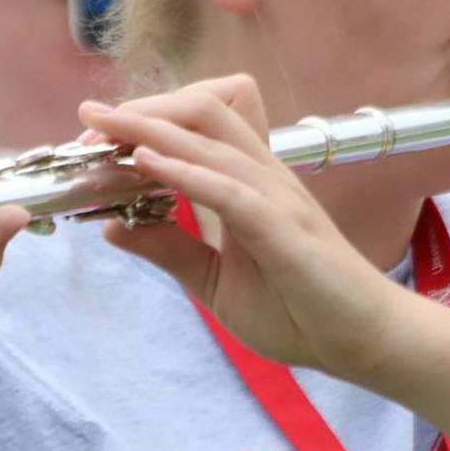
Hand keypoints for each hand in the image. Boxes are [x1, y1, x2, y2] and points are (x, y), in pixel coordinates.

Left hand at [78, 76, 409, 382]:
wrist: (361, 341)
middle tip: (88, 123)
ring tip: (103, 127)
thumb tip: (113, 226)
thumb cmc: (300, 310)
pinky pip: (230, 189)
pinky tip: (147, 165)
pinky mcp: (285, 230)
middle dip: (141, 109)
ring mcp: (276, 199)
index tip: (94, 132)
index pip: (197, 124)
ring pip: (212, 138)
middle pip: (203, 109)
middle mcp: (263, 177)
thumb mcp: (215, 280)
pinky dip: (185, 172)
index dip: (146, 117)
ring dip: (152, 128)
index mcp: (248, 183)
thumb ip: (170, 248)